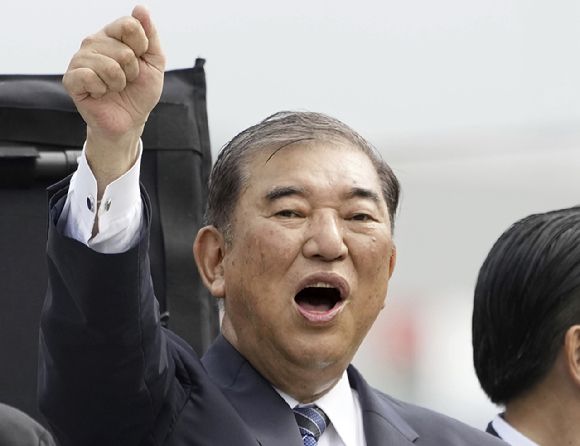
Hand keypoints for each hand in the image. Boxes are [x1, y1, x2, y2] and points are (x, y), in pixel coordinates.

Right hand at [63, 5, 165, 192]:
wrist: (130, 120)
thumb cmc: (140, 91)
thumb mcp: (155, 63)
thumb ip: (151, 36)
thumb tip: (140, 8)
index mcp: (112, 35)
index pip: (129, 25)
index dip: (142, 47)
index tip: (141, 60)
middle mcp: (93, 42)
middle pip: (122, 49)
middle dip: (132, 71)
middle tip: (126, 80)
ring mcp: (80, 60)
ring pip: (108, 65)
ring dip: (119, 83)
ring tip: (114, 87)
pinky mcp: (71, 79)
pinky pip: (89, 77)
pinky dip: (102, 90)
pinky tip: (100, 93)